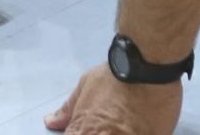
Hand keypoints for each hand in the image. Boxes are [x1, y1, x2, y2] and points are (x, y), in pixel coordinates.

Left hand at [46, 65, 181, 133]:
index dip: (76, 134)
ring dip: (116, 133)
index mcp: (84, 129)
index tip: (81, 129)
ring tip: (119, 123)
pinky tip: (136, 125)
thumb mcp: (85, 86)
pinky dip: (137, 133)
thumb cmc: (115, 77)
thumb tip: (51, 122)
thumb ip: (68, 109)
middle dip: (97, 133)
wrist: (149, 71)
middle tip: (104, 125)